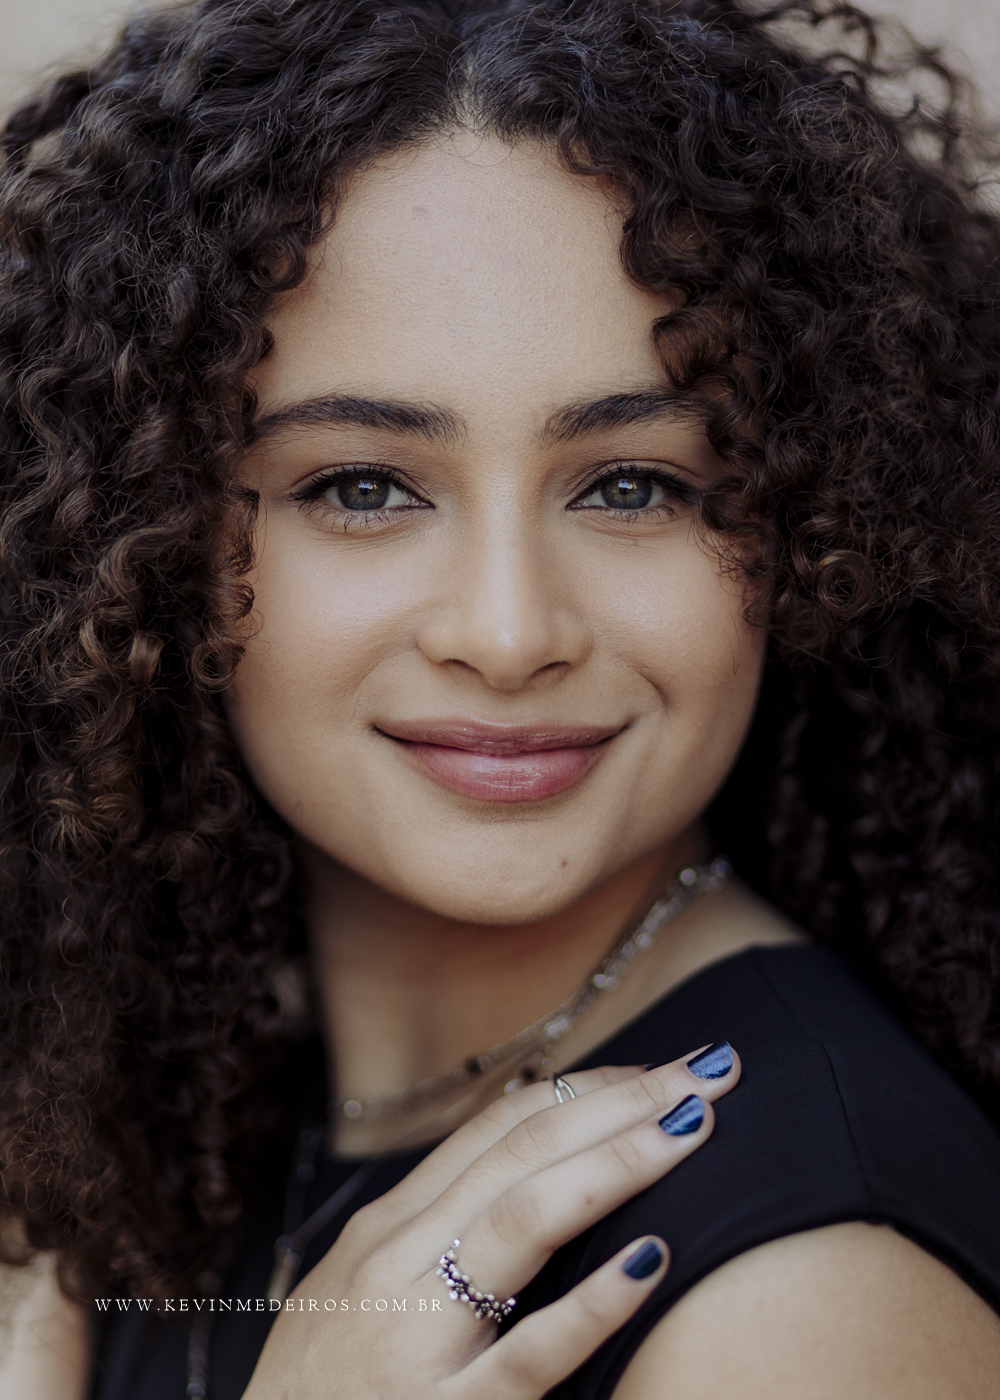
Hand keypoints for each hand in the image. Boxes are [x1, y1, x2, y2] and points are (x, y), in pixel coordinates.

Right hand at [241, 1047, 740, 1399]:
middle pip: (522, 1151)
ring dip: (615, 1163)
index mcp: (387, 1227)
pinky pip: (529, 1353)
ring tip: (692, 1128)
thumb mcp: (361, 1288)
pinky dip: (592, 1302)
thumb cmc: (322, 1390)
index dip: (588, 1087)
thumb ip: (436, 1225)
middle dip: (621, 1101)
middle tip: (708, 1070)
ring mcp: (416, 1337)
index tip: (659, 1068)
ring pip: (522, 1220)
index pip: (499, 1127)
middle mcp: (397, 1261)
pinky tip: (650, 1262)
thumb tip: (529, 1156)